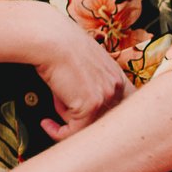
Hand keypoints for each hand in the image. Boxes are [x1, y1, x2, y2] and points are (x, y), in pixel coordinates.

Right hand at [29, 8, 131, 140]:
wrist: (49, 39)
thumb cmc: (59, 46)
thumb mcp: (83, 64)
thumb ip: (89, 84)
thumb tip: (77, 105)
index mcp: (117, 75)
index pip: (124, 106)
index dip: (108, 118)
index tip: (91, 124)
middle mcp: (116, 86)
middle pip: (105, 120)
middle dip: (82, 120)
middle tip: (65, 121)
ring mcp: (106, 96)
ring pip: (88, 126)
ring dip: (67, 121)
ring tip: (54, 109)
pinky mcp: (91, 106)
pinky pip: (74, 131)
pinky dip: (57, 132)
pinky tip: (47, 123)